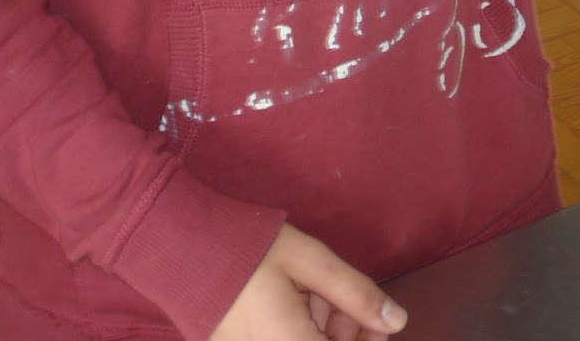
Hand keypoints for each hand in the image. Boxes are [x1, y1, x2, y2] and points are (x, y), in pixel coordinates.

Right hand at [209, 224, 406, 340]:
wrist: (182, 246)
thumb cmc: (249, 248)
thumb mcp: (309, 260)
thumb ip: (355, 294)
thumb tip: (398, 321)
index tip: (375, 322)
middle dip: (343, 336)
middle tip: (340, 300)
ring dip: (319, 333)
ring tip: (315, 295)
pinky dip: (296, 333)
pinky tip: (295, 305)